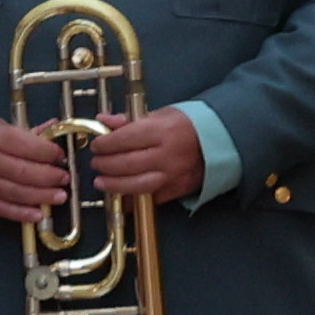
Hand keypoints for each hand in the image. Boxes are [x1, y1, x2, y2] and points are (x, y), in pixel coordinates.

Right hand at [0, 113, 75, 223]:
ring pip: (16, 193)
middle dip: (49, 177)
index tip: (61, 156)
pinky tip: (38, 215)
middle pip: (25, 173)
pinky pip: (2, 209)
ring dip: (41, 197)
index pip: (28, 147)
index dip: (49, 153)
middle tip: (65, 178)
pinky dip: (21, 214)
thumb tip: (54, 129)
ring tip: (60, 197)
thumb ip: (26, 132)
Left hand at [85, 109, 207, 203]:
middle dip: (105, 165)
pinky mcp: (177, 189)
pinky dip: (132, 201)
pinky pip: (150, 199)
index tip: (97, 145)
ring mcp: (172, 175)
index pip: (124, 139)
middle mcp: (167, 154)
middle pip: (127, 164)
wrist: (219, 140)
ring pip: (136, 185)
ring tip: (101, 182)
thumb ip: (130, 119)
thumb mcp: (159, 114)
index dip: (105, 144)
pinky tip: (120, 197)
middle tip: (96, 163)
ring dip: (114, 185)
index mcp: (162, 130)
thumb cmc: (186, 124)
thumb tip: (104, 120)